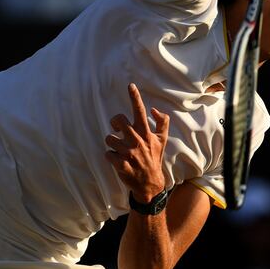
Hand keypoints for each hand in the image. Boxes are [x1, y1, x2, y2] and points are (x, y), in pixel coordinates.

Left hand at [105, 83, 169, 202]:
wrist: (150, 183)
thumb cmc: (154, 158)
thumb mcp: (162, 140)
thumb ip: (162, 123)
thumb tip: (154, 109)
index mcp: (146, 133)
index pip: (140, 111)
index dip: (135, 97)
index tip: (130, 85)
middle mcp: (137, 140)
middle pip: (118, 120)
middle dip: (115, 124)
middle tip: (118, 130)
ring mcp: (128, 153)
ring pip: (109, 139)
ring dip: (113, 144)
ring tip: (121, 151)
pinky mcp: (120, 164)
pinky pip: (107, 153)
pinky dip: (111, 157)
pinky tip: (119, 161)